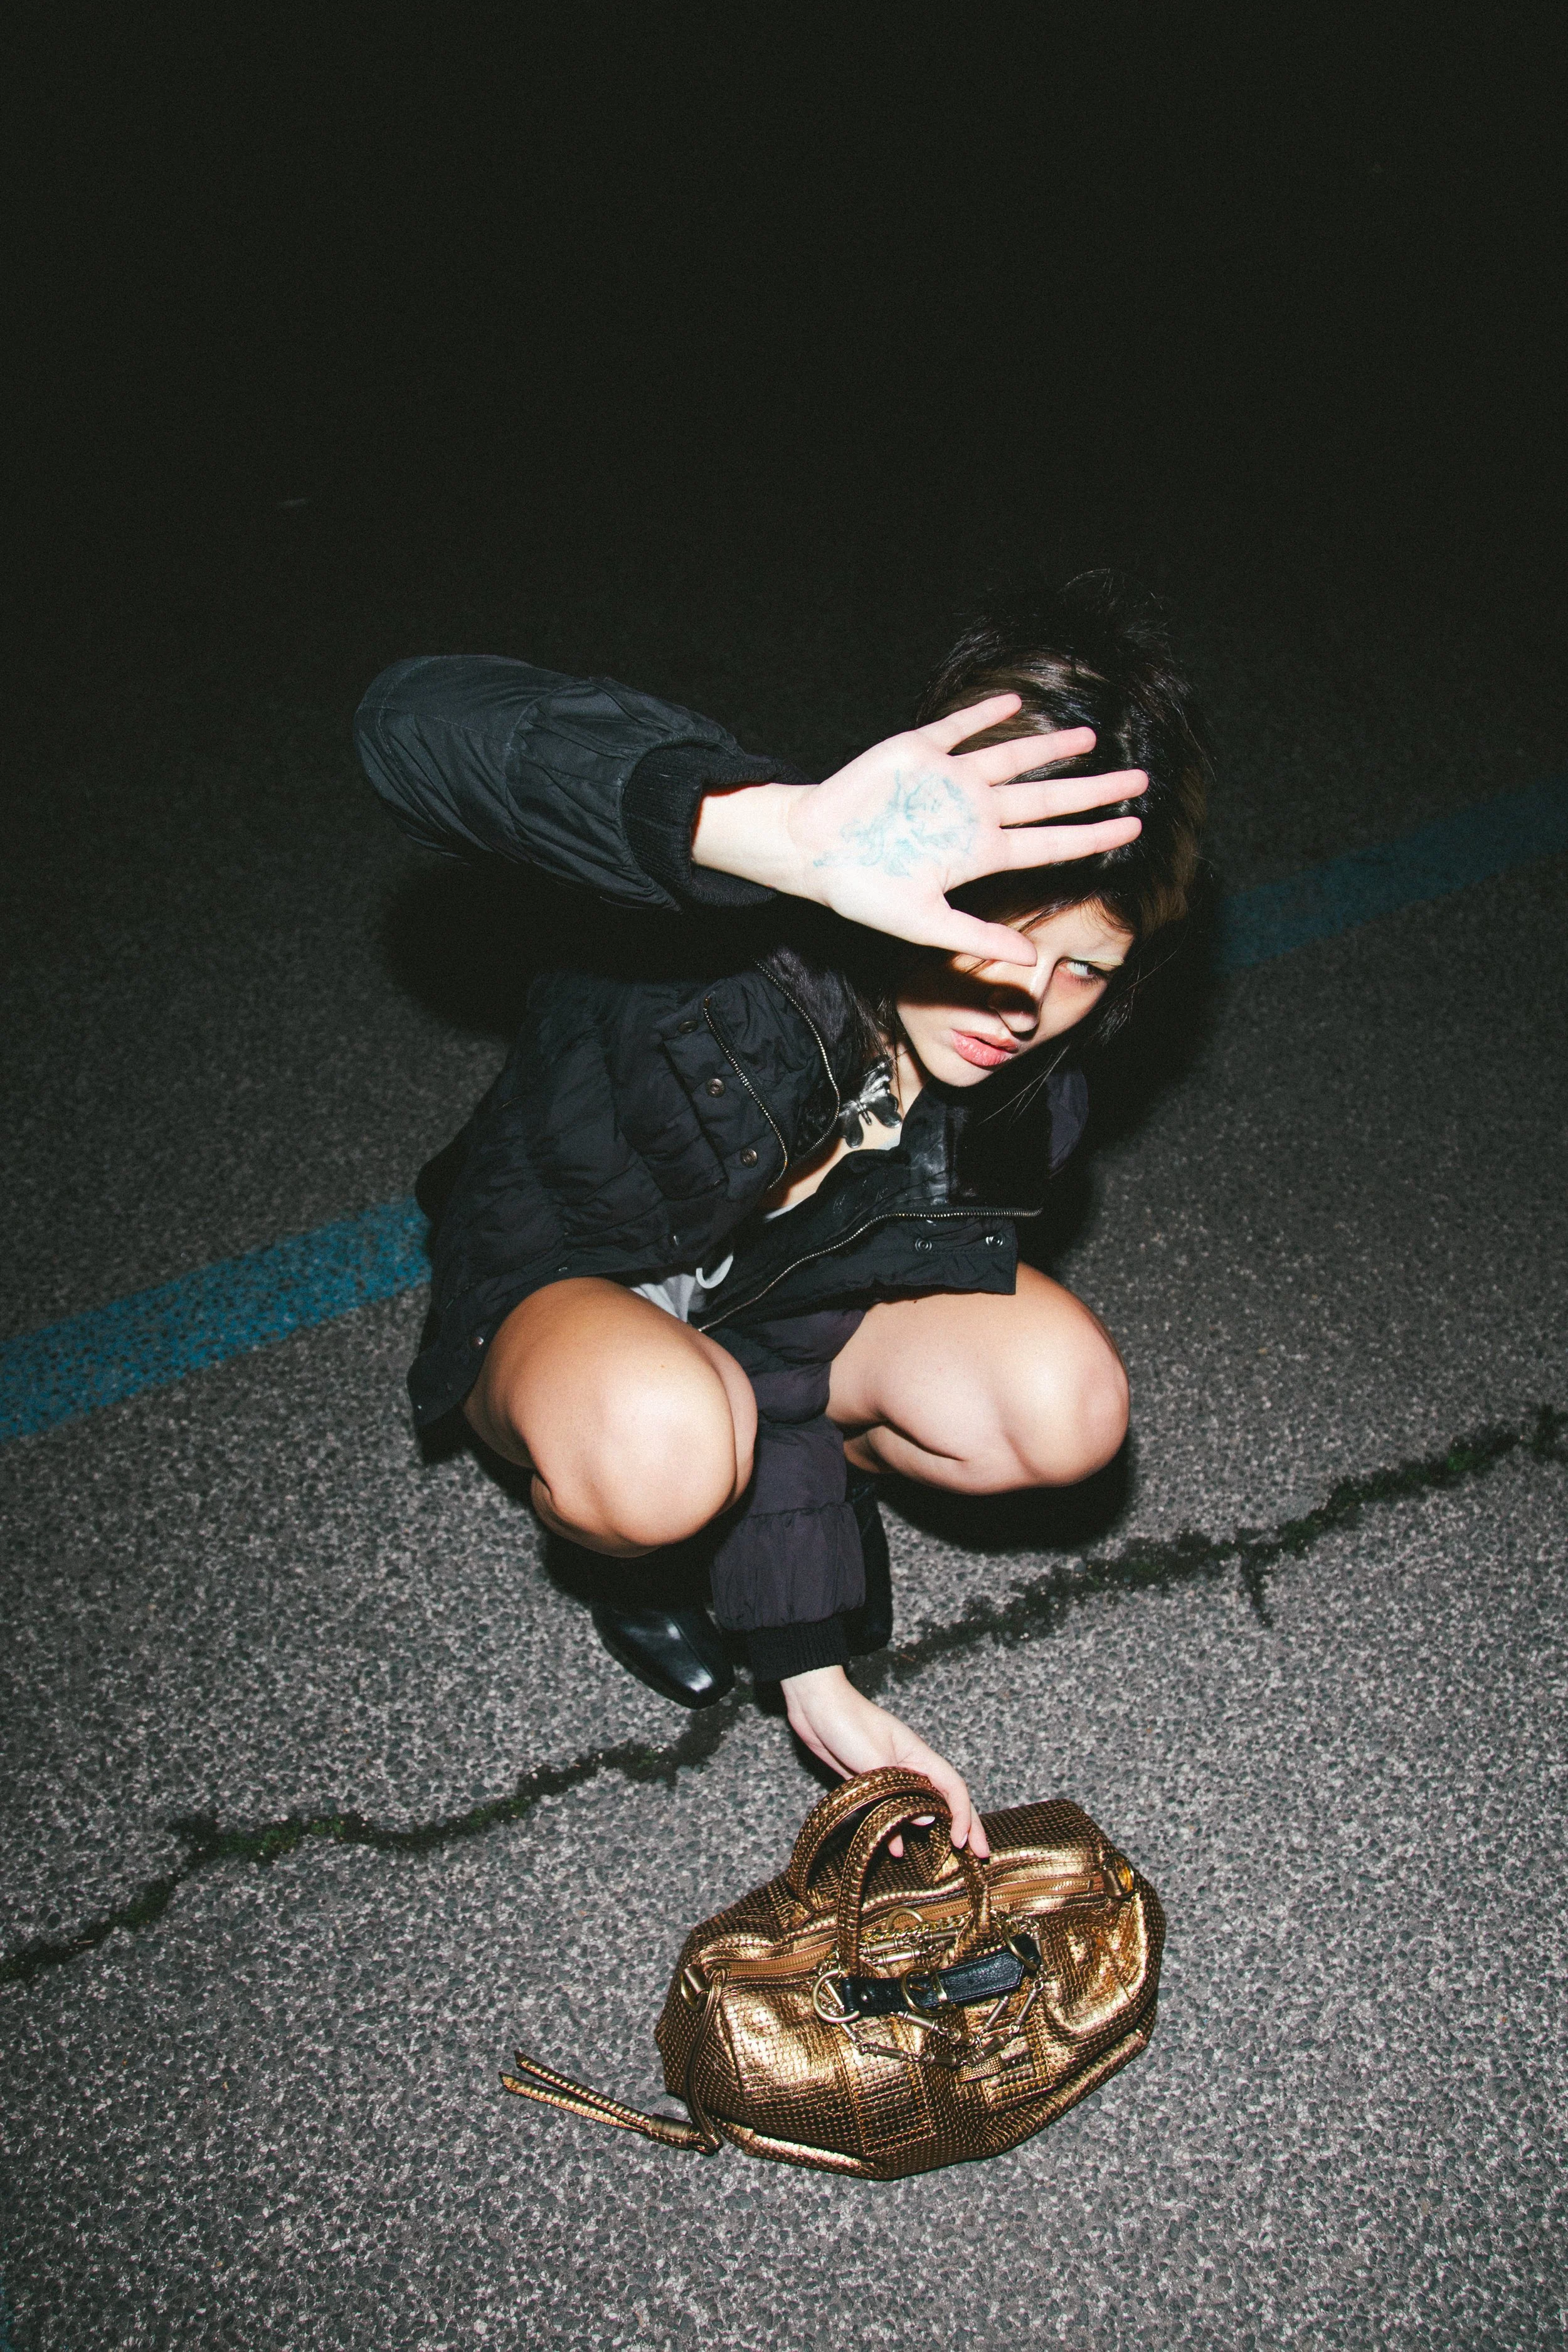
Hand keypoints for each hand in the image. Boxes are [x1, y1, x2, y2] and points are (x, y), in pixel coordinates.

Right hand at [691, 694, 1145, 968]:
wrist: (812, 852)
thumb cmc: (863, 892)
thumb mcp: (923, 924)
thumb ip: (979, 937)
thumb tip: (1033, 962)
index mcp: (979, 852)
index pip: (1050, 842)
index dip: (1093, 835)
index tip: (1134, 828)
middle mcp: (973, 813)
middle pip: (1048, 798)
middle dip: (1094, 790)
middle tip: (1139, 780)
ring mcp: (949, 781)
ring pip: (1013, 759)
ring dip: (1051, 747)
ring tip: (1090, 739)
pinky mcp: (919, 752)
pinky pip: (959, 728)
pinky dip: (985, 716)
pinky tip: (1014, 704)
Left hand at [780, 1665, 989, 1858]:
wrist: (815, 1707)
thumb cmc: (847, 1722)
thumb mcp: (873, 1758)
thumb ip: (899, 1790)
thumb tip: (929, 1820)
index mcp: (918, 1754)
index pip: (953, 1787)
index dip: (964, 1815)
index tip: (963, 1842)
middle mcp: (910, 1766)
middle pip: (946, 1799)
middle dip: (966, 1825)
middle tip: (981, 1854)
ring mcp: (891, 1775)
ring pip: (920, 1807)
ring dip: (935, 1831)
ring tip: (949, 1856)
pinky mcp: (870, 1782)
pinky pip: (890, 1811)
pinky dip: (896, 1831)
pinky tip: (897, 1850)